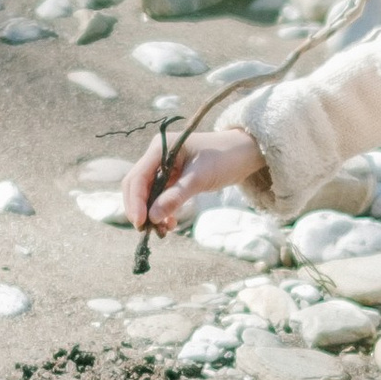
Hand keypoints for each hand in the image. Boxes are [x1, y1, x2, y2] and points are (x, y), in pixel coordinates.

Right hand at [126, 125, 267, 233]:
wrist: (244, 153)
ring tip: (162, 231)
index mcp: (160, 148)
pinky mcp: (173, 178)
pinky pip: (160, 197)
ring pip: (148, 194)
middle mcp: (157, 156)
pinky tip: (170, 224)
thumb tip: (153, 217)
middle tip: (146, 230)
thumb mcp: (199, 178)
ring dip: (151, 213)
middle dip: (140, 209)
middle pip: (137, 185)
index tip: (140, 222)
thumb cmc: (224, 158)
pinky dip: (162, 211)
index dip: (136, 201)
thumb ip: (175, 196)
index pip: (138, 177)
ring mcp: (164, 167)